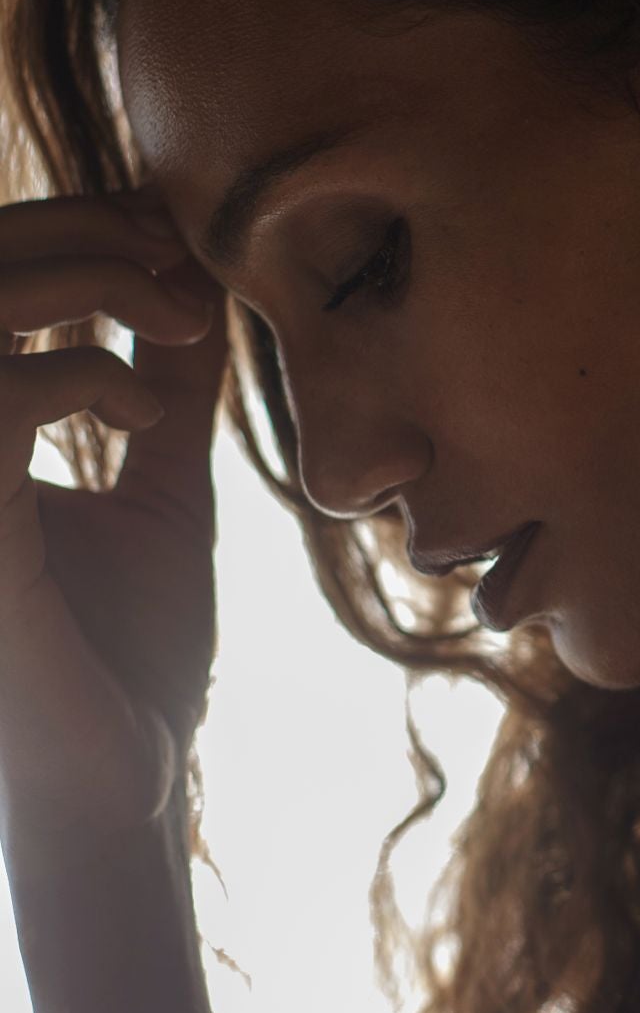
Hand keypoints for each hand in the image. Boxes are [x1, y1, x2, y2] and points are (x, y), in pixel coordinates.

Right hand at [0, 184, 226, 852]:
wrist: (123, 786)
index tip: (174, 235)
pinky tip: (145, 417)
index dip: (73, 225)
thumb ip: (161, 398)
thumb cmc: (131, 655)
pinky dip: (78, 374)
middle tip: (177, 253)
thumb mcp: (160, 496)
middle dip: (79, 227)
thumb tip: (193, 299)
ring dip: (82, 277)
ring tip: (175, 322)